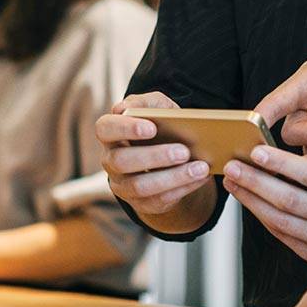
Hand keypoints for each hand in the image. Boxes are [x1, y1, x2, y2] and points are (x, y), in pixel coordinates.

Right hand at [96, 92, 211, 216]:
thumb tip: (127, 108)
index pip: (105, 129)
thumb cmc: (161, 126)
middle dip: (154, 156)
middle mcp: (111, 161)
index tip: (152, 128)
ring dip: (173, 177)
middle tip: (184, 151)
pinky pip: (159, 201)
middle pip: (122, 161)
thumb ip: (146, 103)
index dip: (125, 129)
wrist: (171, 156)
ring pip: (140, 187)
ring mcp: (123, 185)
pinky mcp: (141, 203)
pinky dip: (183, 189)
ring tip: (200, 168)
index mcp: (110, 134)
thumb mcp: (157, 108)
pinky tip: (201, 178)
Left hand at [222, 145, 306, 265]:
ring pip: (281, 222)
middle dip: (255, 183)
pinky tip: (249, 200)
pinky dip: (263, 216)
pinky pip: (282, 236)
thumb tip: (275, 156)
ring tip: (234, 183)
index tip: (255, 152)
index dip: (281, 164)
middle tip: (232, 168)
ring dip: (251, 201)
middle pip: (290, 201)